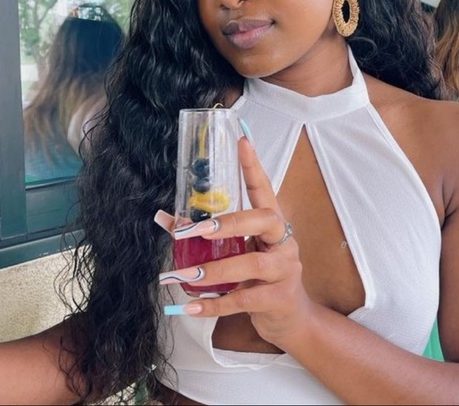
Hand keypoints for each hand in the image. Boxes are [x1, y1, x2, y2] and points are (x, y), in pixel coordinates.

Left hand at [155, 137, 312, 346]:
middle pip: (264, 219)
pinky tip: (192, 307)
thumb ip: (207, 237)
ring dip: (215, 269)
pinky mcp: (279, 298)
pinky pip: (245, 299)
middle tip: (195, 231)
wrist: (291, 317)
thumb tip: (167, 219)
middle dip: (228, 222)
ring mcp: (285, 269)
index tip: (241, 141)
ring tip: (185, 276)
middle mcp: (282, 241)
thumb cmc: (260, 277)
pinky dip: (215, 304)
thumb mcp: (239, 253)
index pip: (264, 189)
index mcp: (272, 224)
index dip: (253, 166)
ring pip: (253, 263)